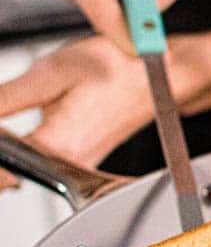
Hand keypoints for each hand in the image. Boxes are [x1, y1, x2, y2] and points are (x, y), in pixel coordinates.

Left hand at [0, 27, 210, 176]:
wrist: (159, 75)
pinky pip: (48, 164)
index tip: (2, 131)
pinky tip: (37, 124)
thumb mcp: (49, 73)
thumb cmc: (116, 70)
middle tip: (10, 120)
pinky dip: (32, 149)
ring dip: (12, 153)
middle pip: (12, 175)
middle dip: (3, 155)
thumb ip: (6, 99)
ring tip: (15, 123)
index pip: (2, 171)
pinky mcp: (86, 161)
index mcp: (58, 146)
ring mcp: (81, 167)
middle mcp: (71, 165)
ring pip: (29, 171)